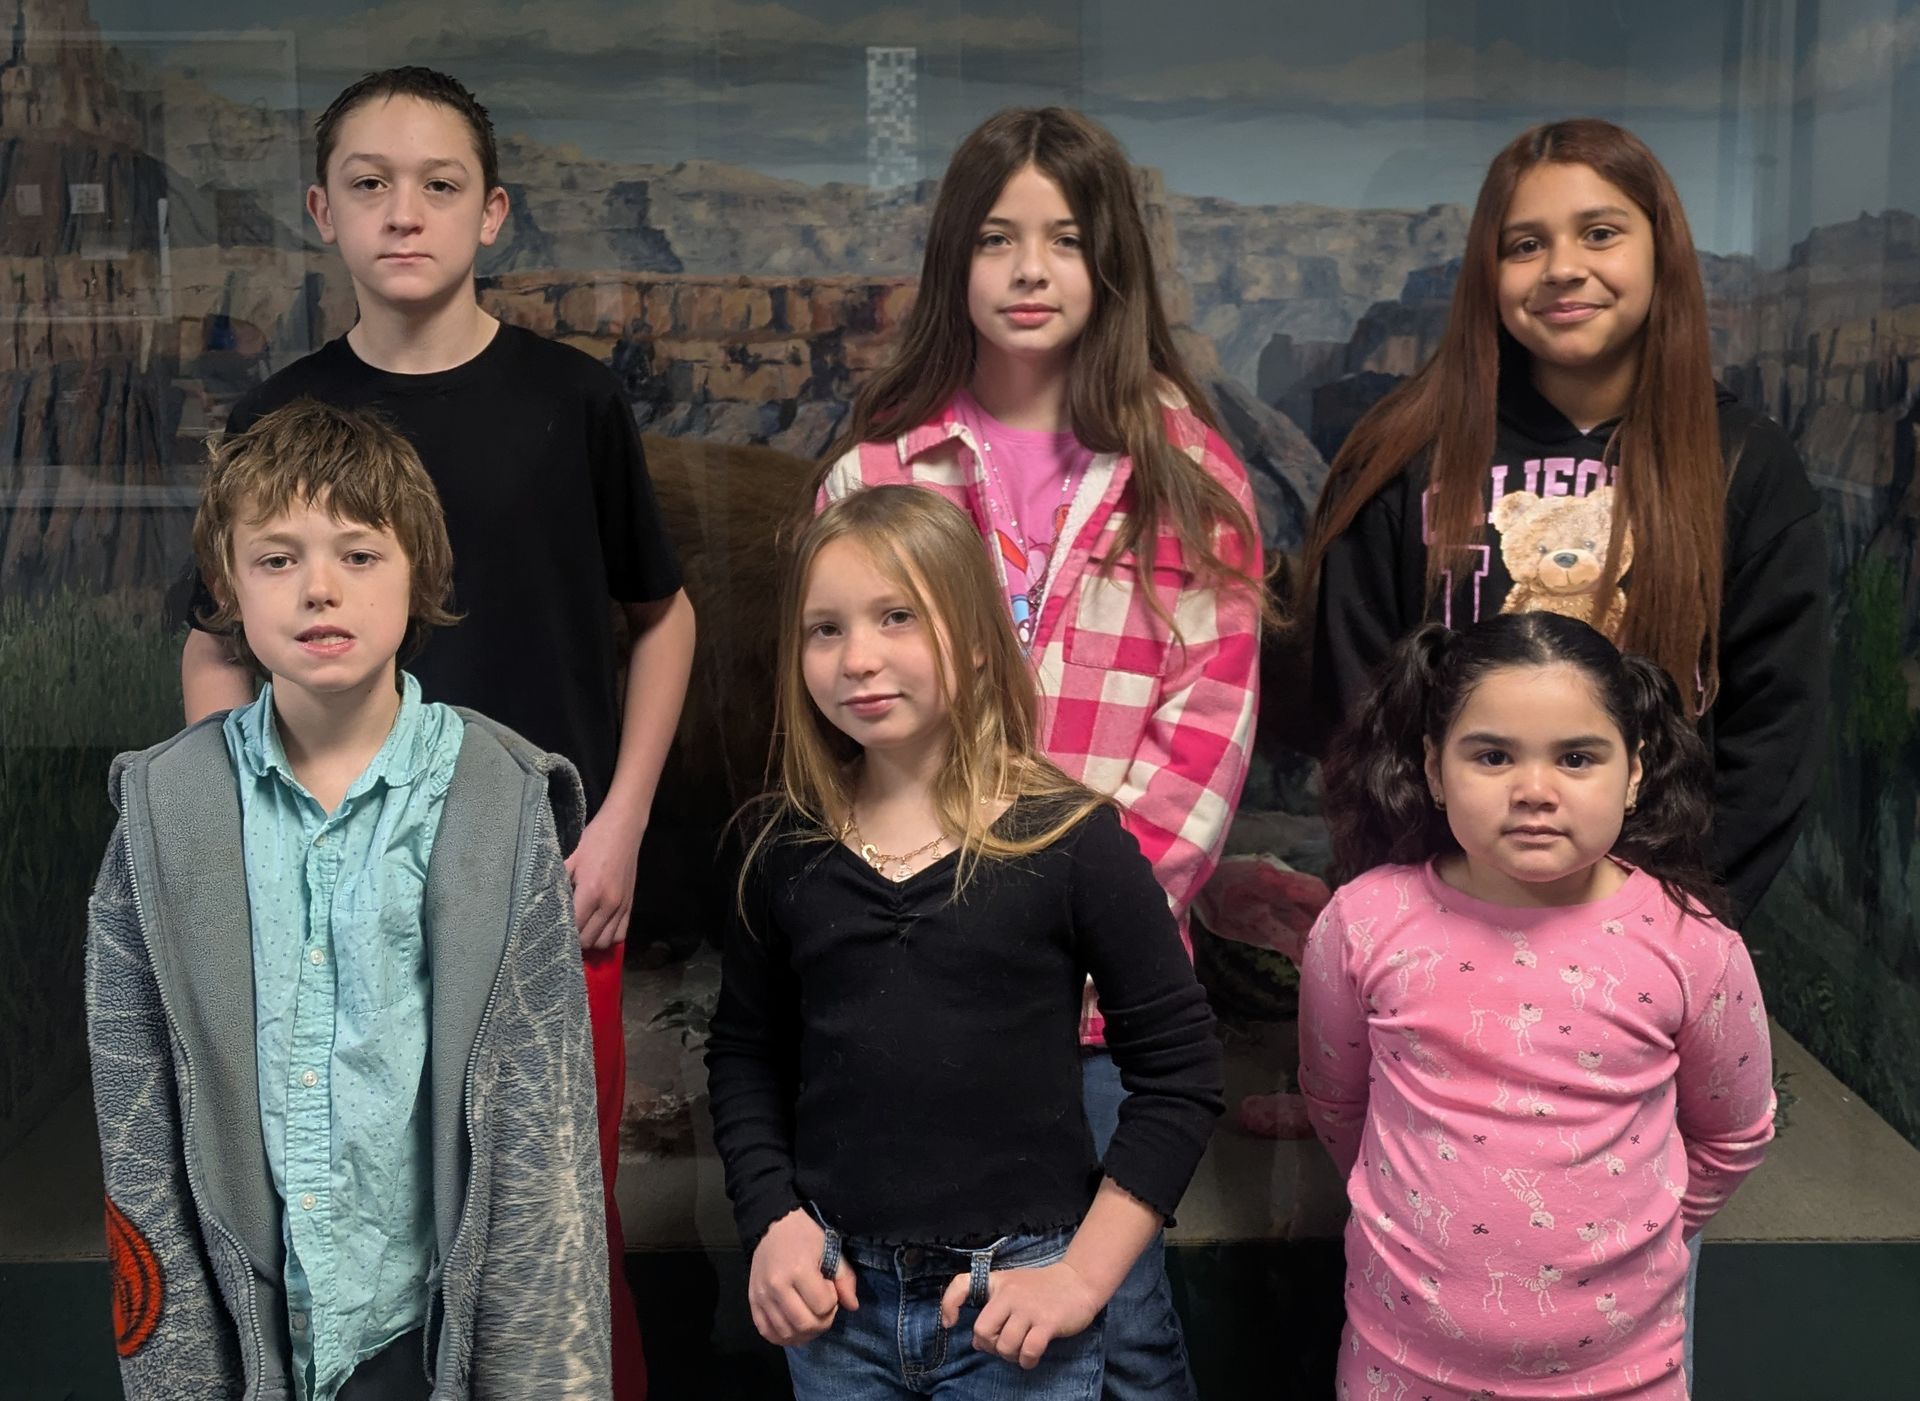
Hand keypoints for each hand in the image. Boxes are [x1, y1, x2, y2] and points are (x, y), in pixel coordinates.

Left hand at [564, 810, 640, 949]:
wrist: (624, 828)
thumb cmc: (594, 840)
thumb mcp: (571, 859)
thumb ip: (559, 883)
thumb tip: (544, 903)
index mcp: (591, 892)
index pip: (574, 927)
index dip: (562, 932)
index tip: (553, 929)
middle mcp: (608, 903)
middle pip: (589, 940)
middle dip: (575, 940)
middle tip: (565, 931)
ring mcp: (622, 906)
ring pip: (606, 941)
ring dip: (592, 940)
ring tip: (582, 931)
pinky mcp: (630, 905)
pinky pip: (621, 934)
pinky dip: (609, 937)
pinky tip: (599, 928)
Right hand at [747, 1209, 857, 1346]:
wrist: (772, 1226)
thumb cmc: (805, 1235)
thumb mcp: (830, 1249)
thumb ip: (844, 1278)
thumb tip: (853, 1306)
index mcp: (798, 1270)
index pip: (823, 1306)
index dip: (832, 1302)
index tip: (828, 1287)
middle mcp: (776, 1287)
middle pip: (805, 1325)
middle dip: (822, 1322)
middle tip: (823, 1307)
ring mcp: (761, 1297)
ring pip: (786, 1334)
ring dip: (804, 1333)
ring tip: (810, 1317)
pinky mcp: (752, 1302)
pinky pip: (766, 1332)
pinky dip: (782, 1337)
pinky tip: (793, 1327)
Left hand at [939, 1260, 1101, 1369]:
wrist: (1079, 1281)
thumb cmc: (1042, 1288)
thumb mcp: (1013, 1287)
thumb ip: (994, 1309)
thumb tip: (977, 1341)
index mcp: (998, 1282)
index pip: (962, 1284)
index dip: (949, 1304)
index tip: (950, 1323)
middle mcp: (1010, 1293)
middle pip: (982, 1330)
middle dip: (990, 1346)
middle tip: (1003, 1345)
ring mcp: (1029, 1308)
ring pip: (1005, 1345)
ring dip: (1010, 1356)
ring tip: (1020, 1351)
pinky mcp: (1047, 1322)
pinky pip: (1028, 1352)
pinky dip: (1027, 1361)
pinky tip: (1031, 1358)